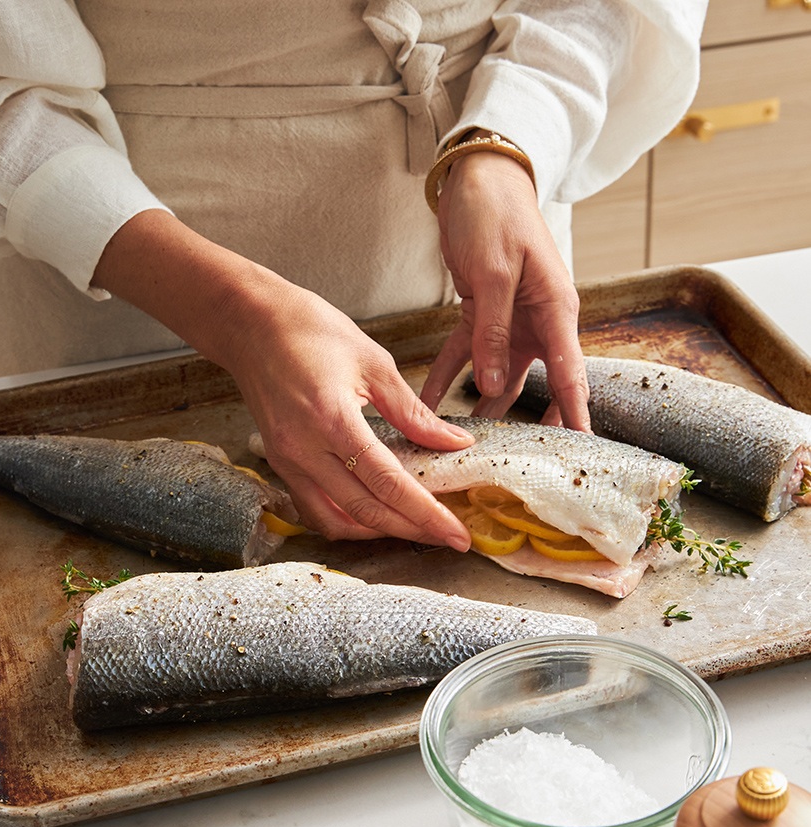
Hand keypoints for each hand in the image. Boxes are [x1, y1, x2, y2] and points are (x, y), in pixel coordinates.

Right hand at [221, 281, 473, 545]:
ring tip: (415, 528)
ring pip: (337, 521)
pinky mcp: (281, 466)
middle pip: (366, 511)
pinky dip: (348, 521)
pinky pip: (316, 510)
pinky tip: (375, 516)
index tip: (457, 533)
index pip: (388, 483)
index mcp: (333, 420)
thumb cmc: (309, 330)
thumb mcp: (373, 362)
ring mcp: (287, 463)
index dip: (427, 514)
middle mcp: (305, 450)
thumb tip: (455, 442)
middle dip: (412, 530)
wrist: (250, 324)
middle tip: (448, 538)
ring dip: (379, 532)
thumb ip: (413, 412)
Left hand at [418, 149, 589, 430]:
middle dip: (528, 429)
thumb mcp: (495, 274)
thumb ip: (494, 331)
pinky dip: (445, 382)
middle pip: (539, 388)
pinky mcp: (481, 319)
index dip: (574, 417)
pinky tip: (425, 411)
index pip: (572, 376)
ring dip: (479, 413)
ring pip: (498, 381)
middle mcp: (539, 324)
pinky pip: (463, 359)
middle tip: (519, 470)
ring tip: (464, 451)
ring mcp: (510, 325)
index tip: (579, 455)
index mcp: (557, 312)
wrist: (477, 179)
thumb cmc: (497, 214)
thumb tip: (495, 386)